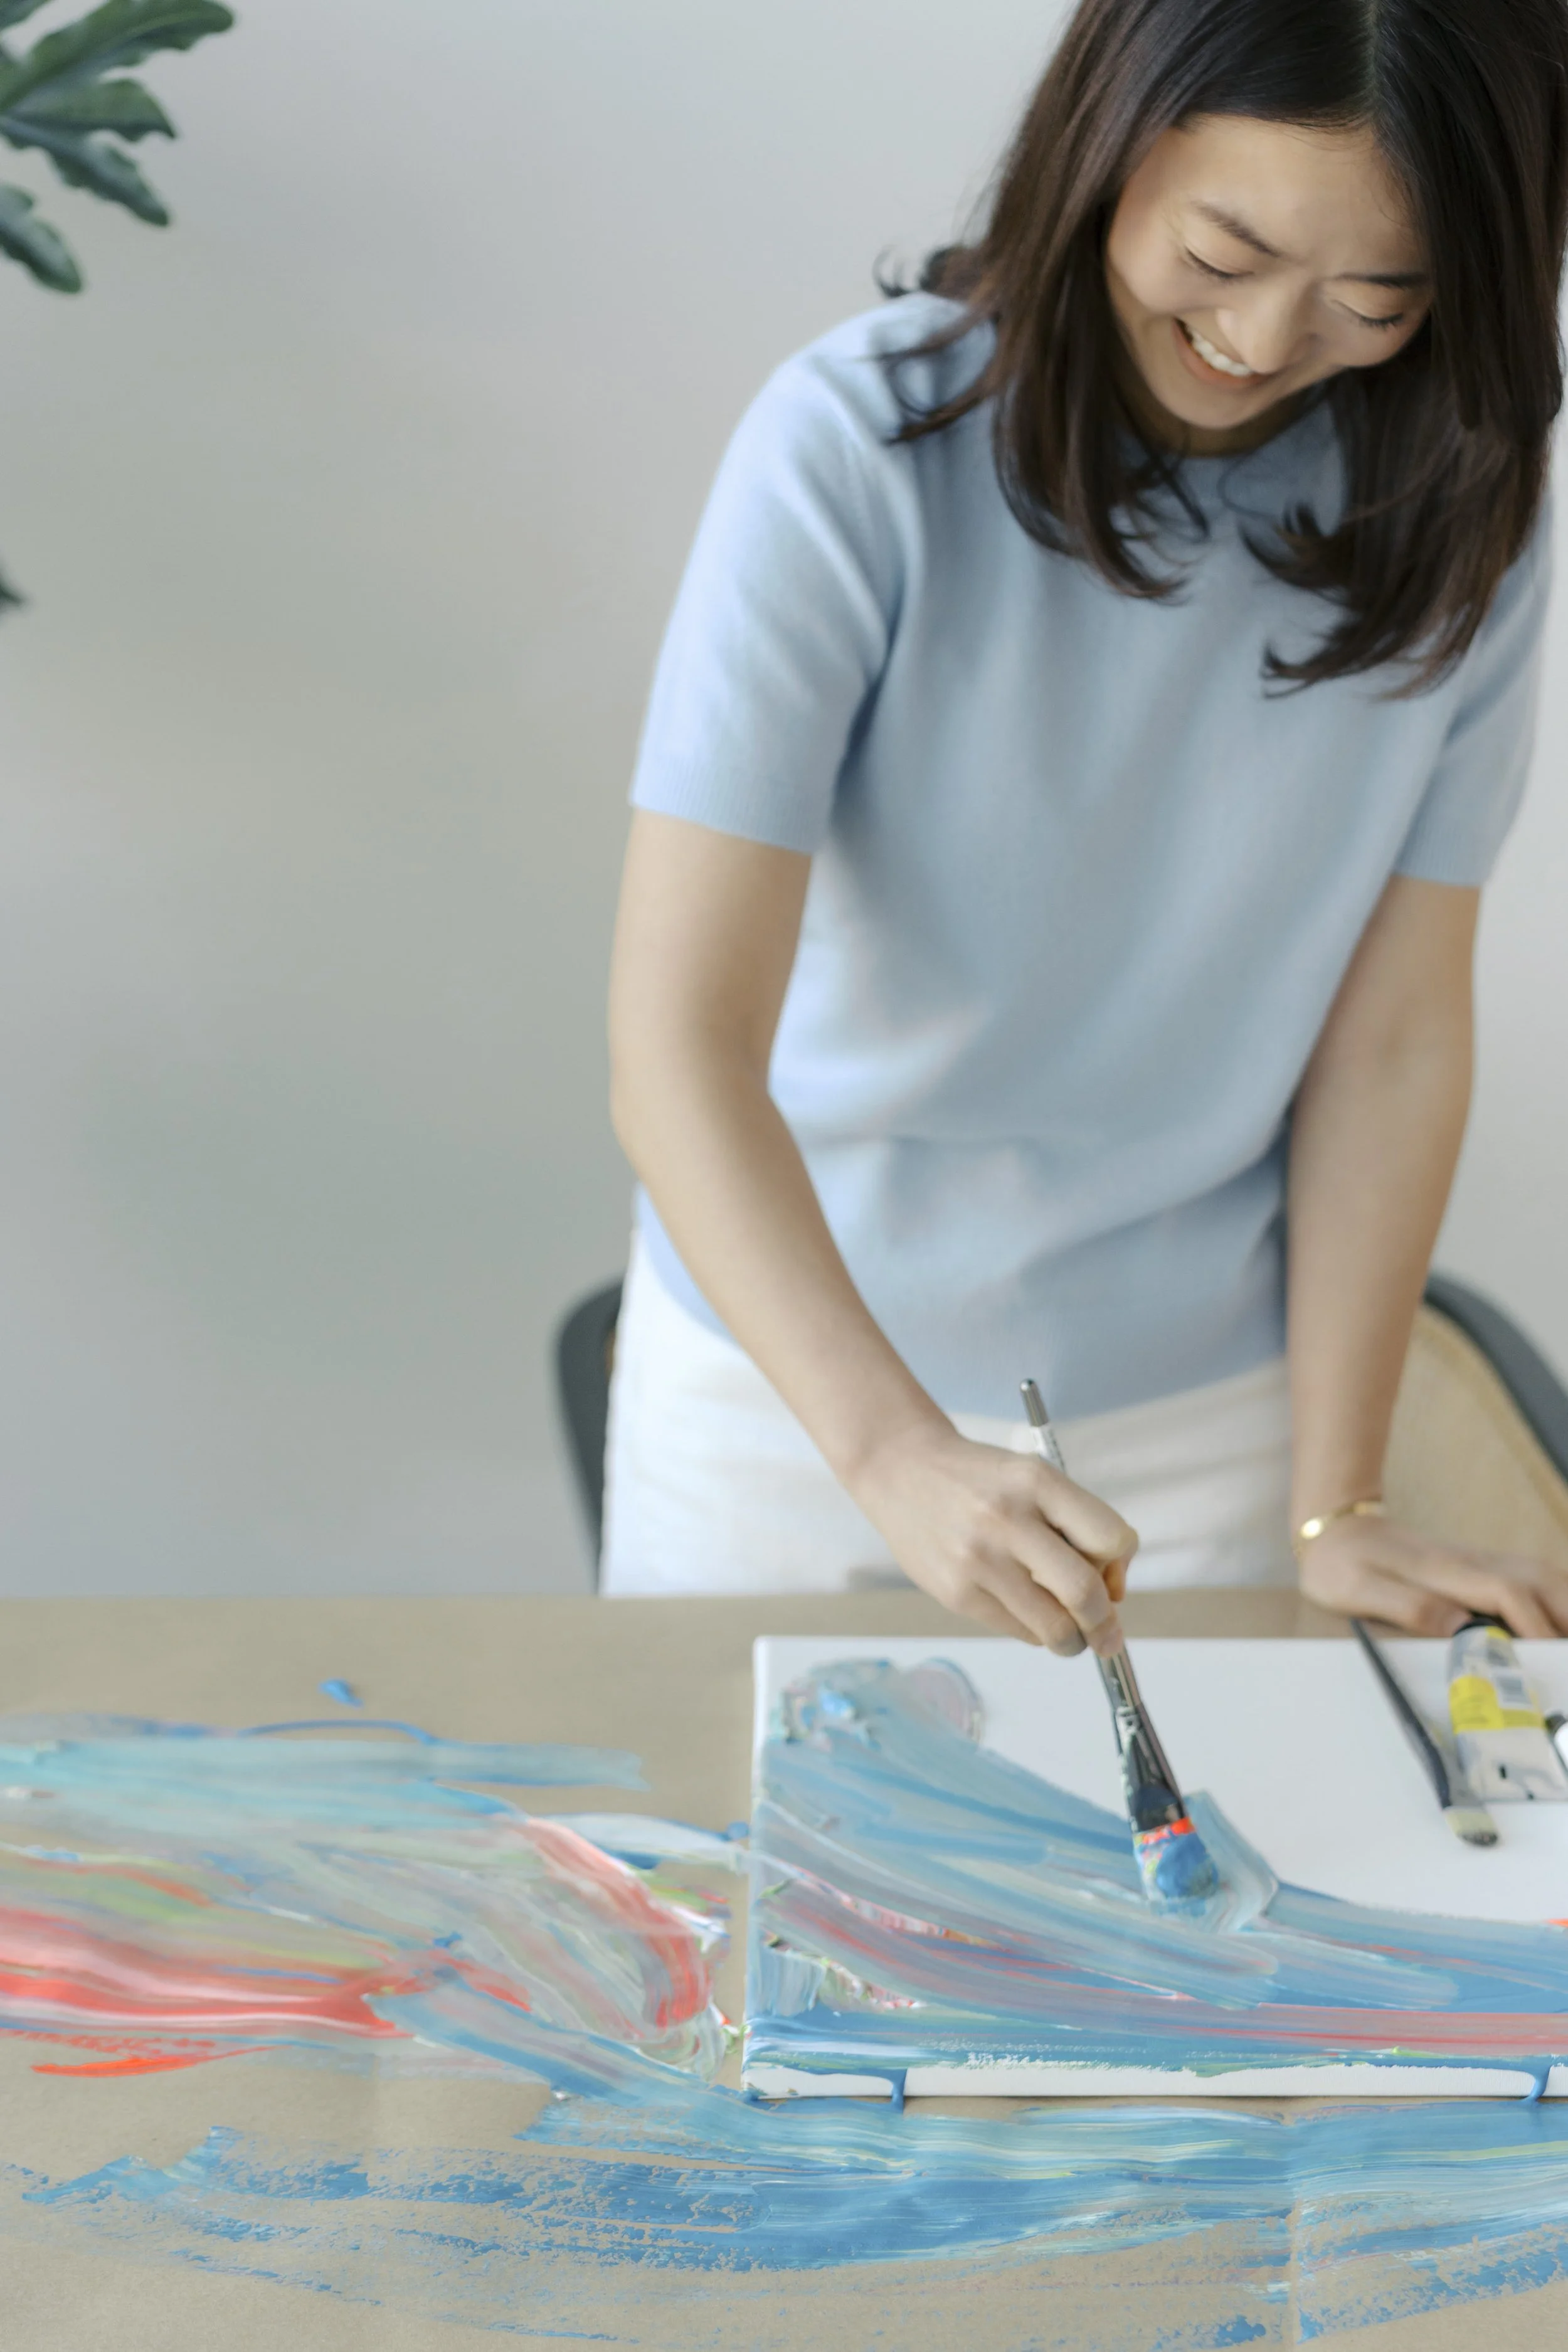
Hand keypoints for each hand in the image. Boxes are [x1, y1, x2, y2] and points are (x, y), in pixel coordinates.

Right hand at [847, 1418, 1136, 1653]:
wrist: (902, 1471)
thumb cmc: (980, 1480)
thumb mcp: (1033, 1479)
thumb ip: (1077, 1526)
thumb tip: (1114, 1593)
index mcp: (1037, 1482)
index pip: (1110, 1538)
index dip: (1120, 1565)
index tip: (1112, 1578)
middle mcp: (1008, 1520)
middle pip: (1085, 1593)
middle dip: (1105, 1624)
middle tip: (1107, 1634)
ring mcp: (979, 1560)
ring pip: (1054, 1628)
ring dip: (1073, 1641)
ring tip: (1070, 1634)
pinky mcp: (956, 1593)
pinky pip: (1018, 1631)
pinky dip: (1034, 1631)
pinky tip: (1026, 1612)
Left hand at [1298, 1513, 1567, 1636]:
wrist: (1337, 1531)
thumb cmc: (1344, 1565)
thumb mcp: (1360, 1590)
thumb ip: (1410, 1607)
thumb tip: (1461, 1627)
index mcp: (1446, 1570)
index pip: (1508, 1593)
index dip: (1535, 1627)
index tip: (1548, 1660)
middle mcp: (1473, 1562)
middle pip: (1542, 1579)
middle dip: (1566, 1616)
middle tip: (1565, 1660)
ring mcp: (1481, 1562)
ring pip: (1544, 1576)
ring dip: (1565, 1607)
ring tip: (1564, 1649)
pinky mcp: (1481, 1569)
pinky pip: (1532, 1580)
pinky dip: (1554, 1601)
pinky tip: (1556, 1626)